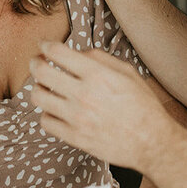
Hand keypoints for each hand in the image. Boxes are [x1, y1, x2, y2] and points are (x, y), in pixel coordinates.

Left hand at [30, 43, 182, 169]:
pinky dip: (47, 112)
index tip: (44, 46)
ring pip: (38, 96)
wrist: (152, 142)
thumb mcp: (127, 72)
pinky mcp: (74, 137)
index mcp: (97, 75)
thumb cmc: (143, 106)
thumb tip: (76, 53)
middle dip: (35, 62)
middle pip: (41, 72)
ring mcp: (76, 118)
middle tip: (37, 62)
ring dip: (38, 87)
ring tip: (46, 87)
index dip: (45, 45)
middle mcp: (83, 94)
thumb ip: (99, 58)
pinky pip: (45, 121)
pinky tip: (56, 109)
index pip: (57, 52)